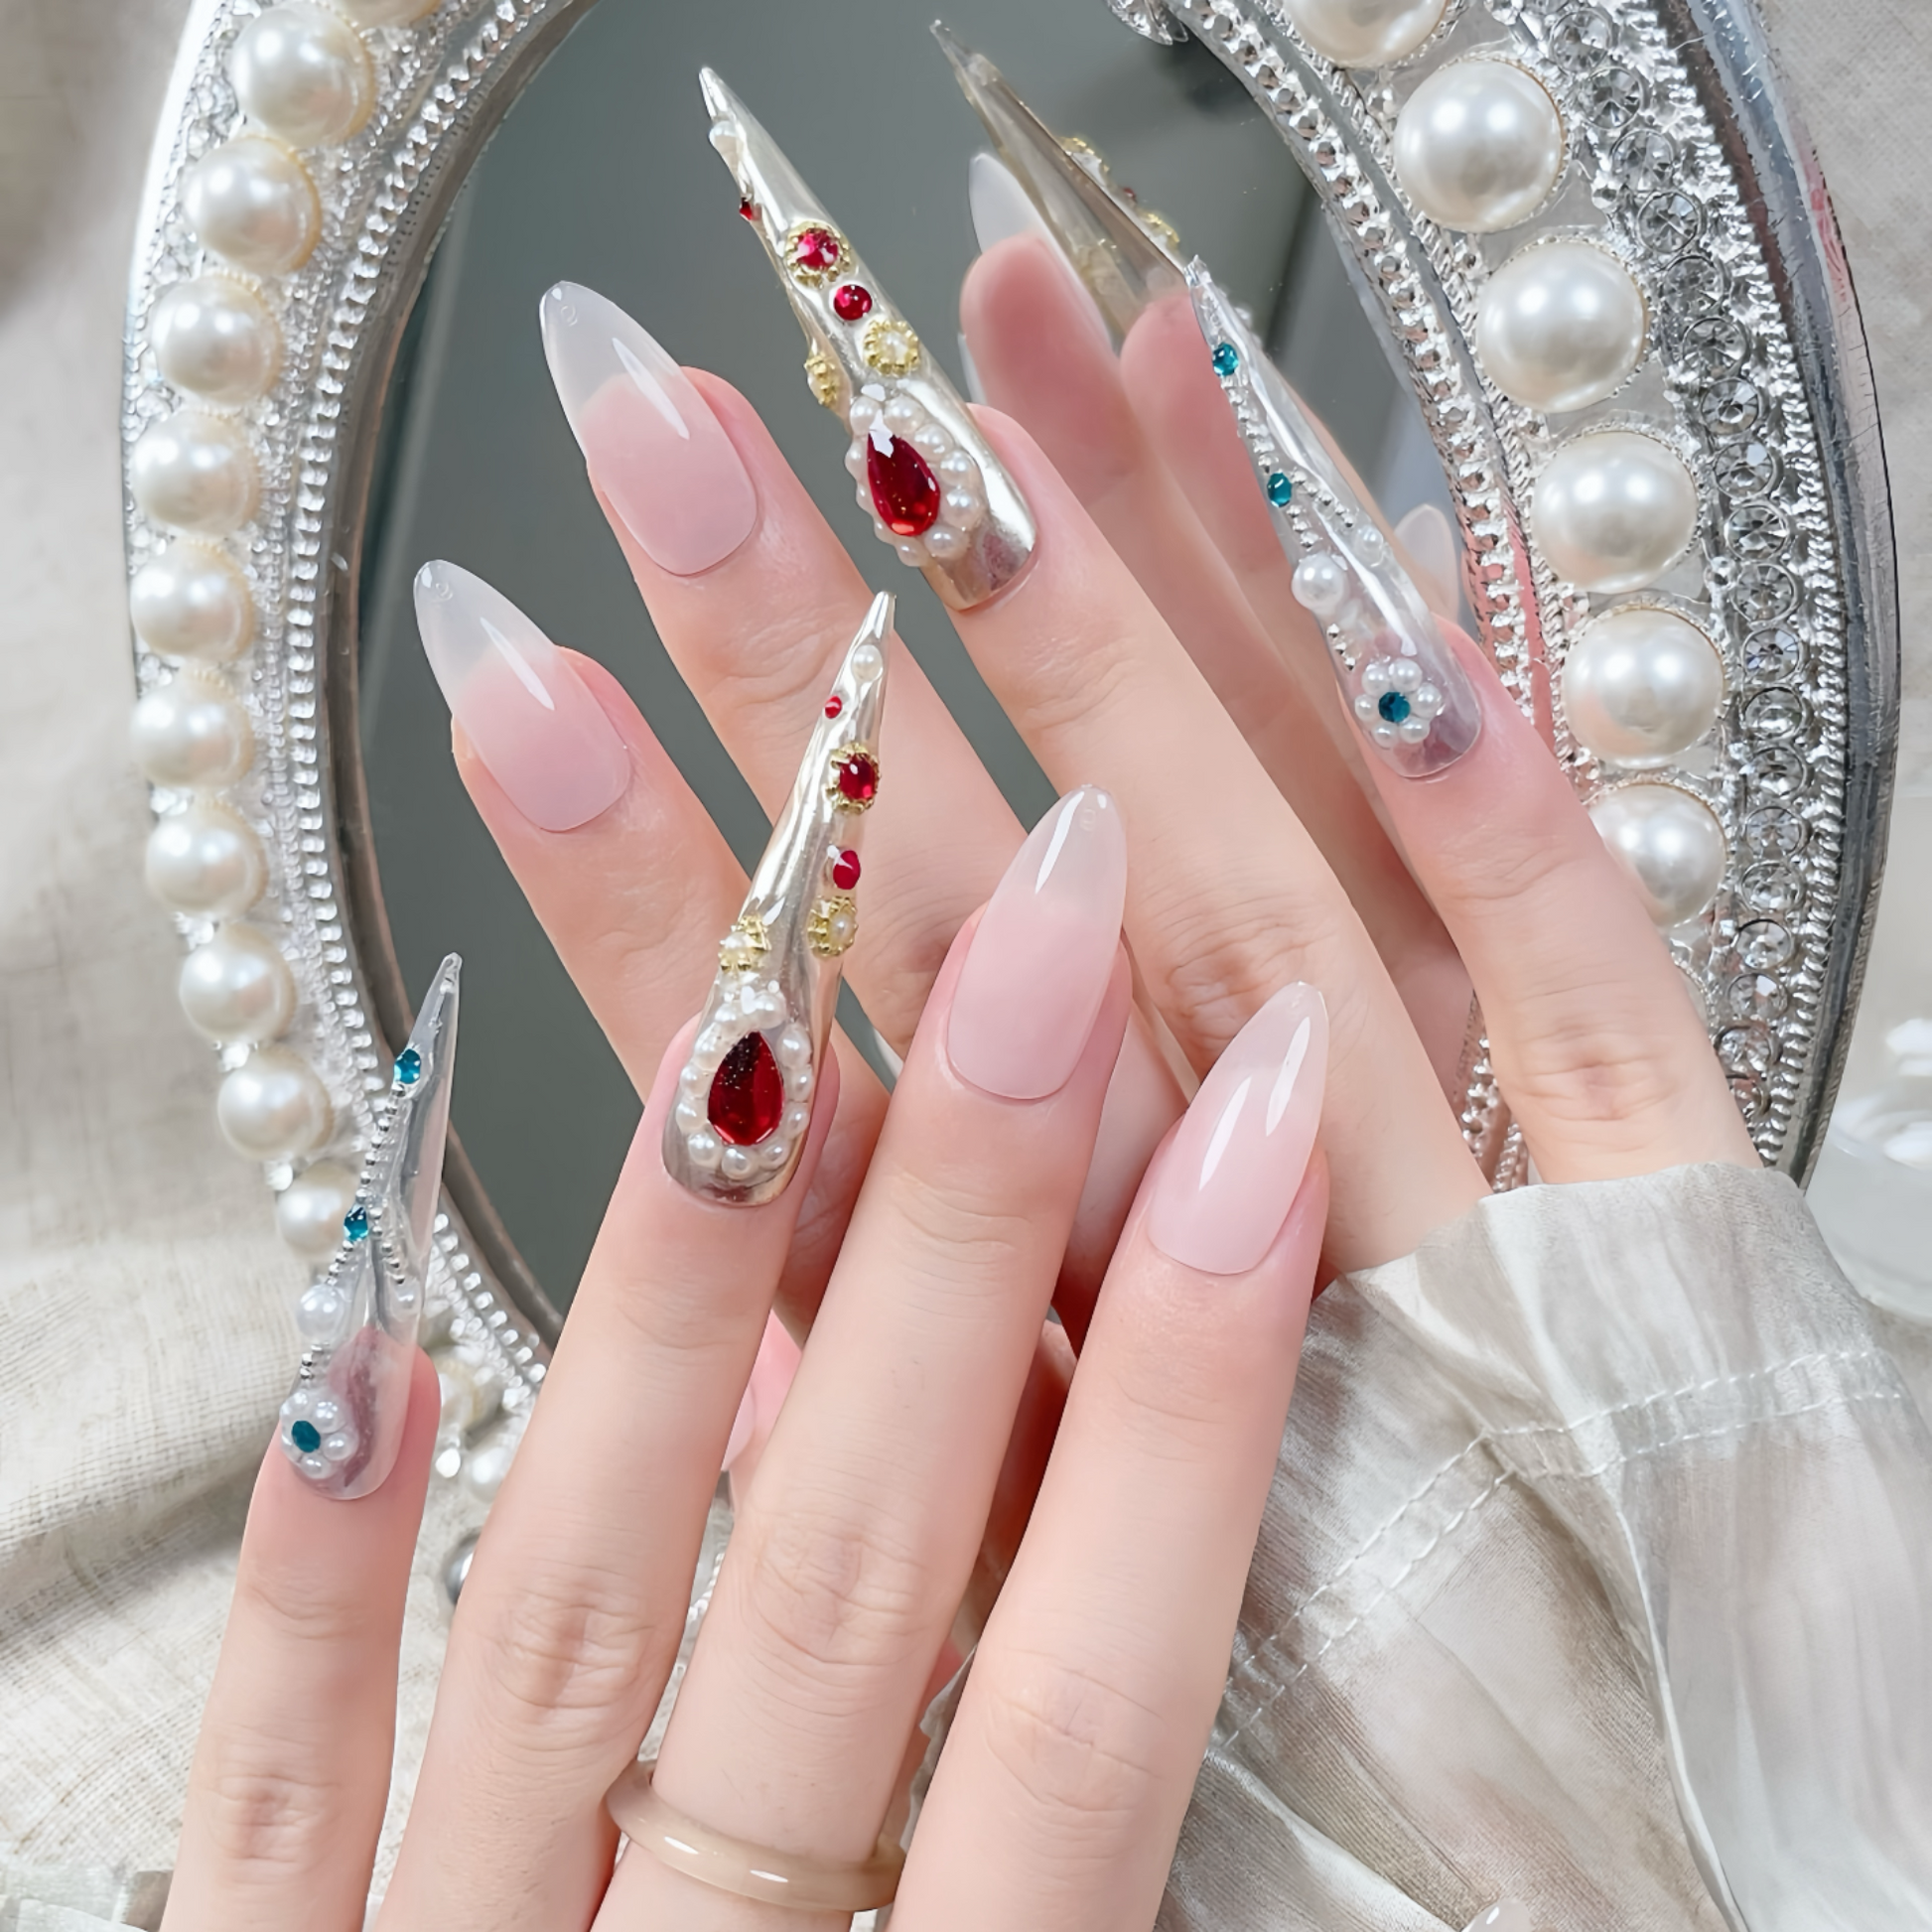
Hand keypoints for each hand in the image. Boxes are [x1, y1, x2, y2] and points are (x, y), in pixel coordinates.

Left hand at [163, 793, 1329, 1931]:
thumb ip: (1045, 1863)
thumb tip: (1131, 1573)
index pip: (1104, 1689)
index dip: (1198, 1396)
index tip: (1269, 1114)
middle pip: (857, 1582)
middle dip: (963, 1244)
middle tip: (1030, 930)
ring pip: (587, 1614)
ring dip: (673, 1311)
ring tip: (735, 1013)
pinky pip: (263, 1797)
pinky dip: (317, 1572)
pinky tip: (351, 1334)